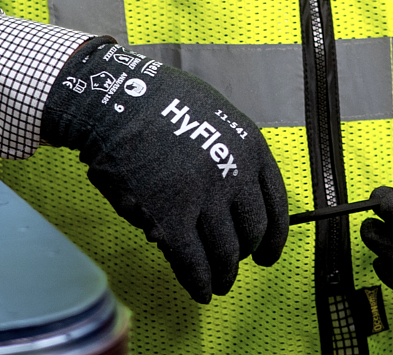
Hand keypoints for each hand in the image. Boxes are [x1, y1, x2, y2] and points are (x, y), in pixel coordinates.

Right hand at [40, 40, 287, 302]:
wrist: (116, 102)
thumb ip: (229, 154)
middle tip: (233, 267)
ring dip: (222, 276)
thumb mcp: (215, 116)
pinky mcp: (170, 219)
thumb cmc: (159, 103)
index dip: (274, 237)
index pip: (276, 205)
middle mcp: (234, 175)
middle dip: (243, 256)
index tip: (268, 254)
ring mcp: (203, 199)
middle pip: (251, 233)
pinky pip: (191, 263)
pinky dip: (197, 282)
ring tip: (218, 285)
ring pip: (224, 254)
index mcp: (250, 147)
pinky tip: (198, 291)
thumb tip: (232, 197)